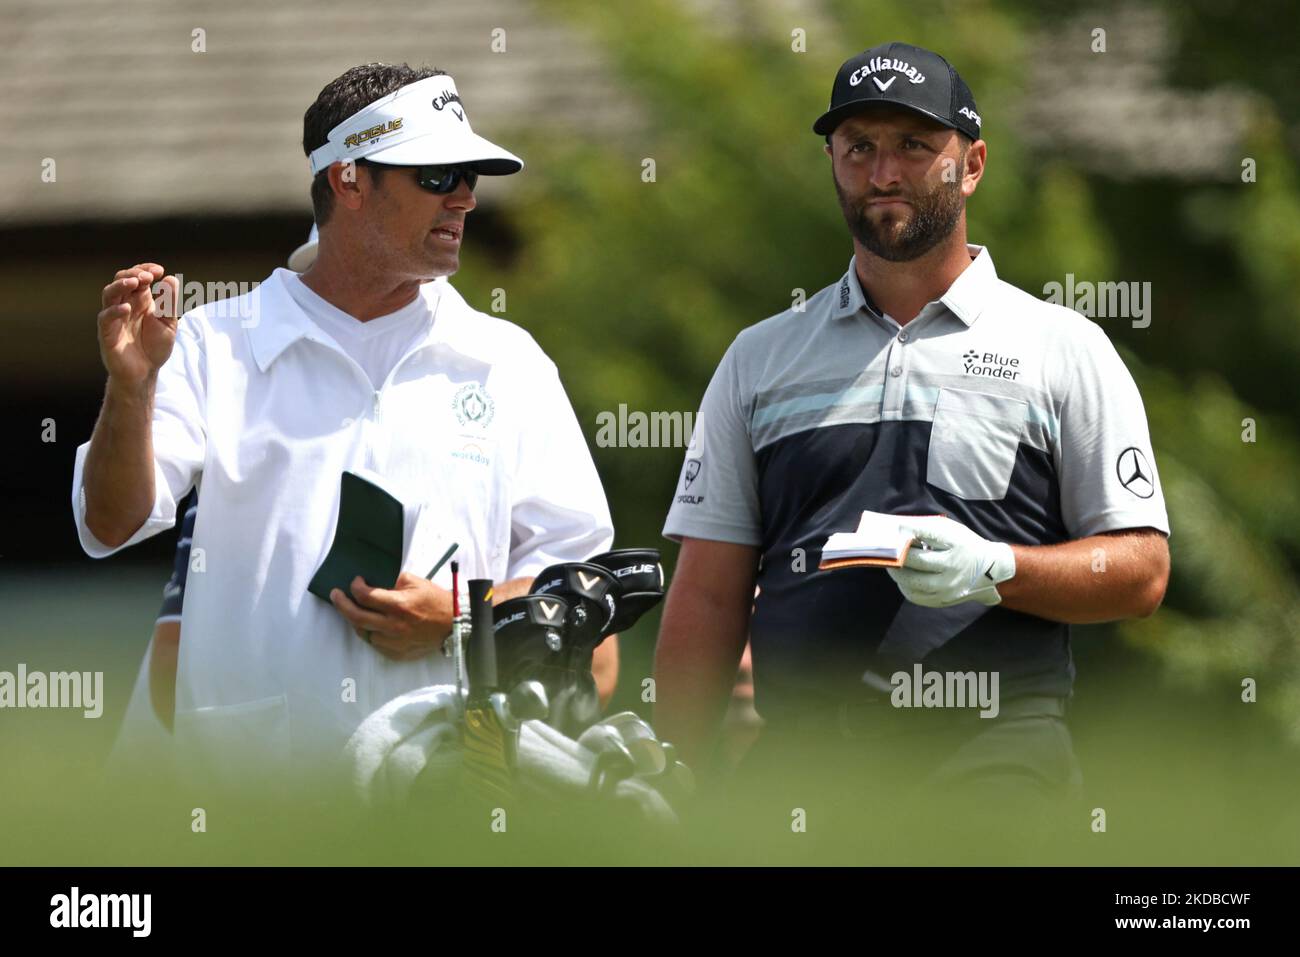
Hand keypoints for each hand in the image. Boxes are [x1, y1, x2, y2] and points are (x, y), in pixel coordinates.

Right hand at [98, 263, 180, 386]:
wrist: (145, 373)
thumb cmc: (155, 347)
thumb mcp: (169, 323)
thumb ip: (169, 303)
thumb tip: (171, 278)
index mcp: (140, 300)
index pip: (137, 277)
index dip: (145, 270)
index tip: (159, 270)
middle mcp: (125, 305)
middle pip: (121, 280)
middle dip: (134, 274)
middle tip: (148, 276)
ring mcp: (114, 318)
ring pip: (109, 294)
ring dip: (120, 285)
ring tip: (134, 282)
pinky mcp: (107, 333)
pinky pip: (105, 318)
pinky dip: (114, 311)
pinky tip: (126, 308)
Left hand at [329, 573, 453, 661]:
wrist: (454, 624)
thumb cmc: (436, 600)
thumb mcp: (416, 582)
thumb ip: (392, 580)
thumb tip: (373, 580)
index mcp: (399, 605)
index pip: (365, 596)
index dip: (356, 586)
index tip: (356, 581)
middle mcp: (393, 626)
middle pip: (356, 617)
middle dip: (341, 604)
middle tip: (335, 595)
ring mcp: (394, 642)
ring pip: (362, 632)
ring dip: (354, 620)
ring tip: (354, 610)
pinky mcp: (396, 653)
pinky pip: (375, 644)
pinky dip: (369, 632)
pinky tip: (370, 624)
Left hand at [886, 515, 1015, 607]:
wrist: (990, 570)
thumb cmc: (965, 545)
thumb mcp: (951, 531)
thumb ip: (925, 528)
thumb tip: (894, 529)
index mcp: (958, 543)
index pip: (928, 532)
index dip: (907, 529)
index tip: (891, 528)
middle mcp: (955, 566)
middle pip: (916, 560)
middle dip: (897, 554)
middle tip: (886, 550)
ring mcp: (949, 586)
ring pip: (913, 582)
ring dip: (897, 572)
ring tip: (892, 565)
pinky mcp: (944, 600)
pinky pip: (916, 596)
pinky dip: (905, 587)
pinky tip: (903, 579)